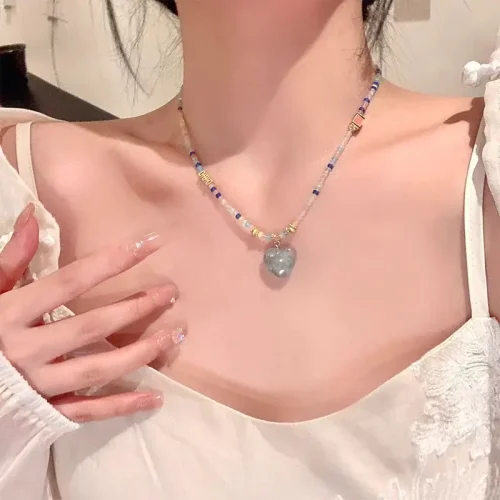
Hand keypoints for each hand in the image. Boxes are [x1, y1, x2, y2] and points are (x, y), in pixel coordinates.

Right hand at [0, 204, 183, 422]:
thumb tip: (33, 215)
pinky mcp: (44, 413)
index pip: (70, 282)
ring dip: (140, 352)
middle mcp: (27, 350)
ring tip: (174, 335)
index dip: (112, 261)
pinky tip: (155, 398)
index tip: (150, 243)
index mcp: (10, 315)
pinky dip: (122, 406)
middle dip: (135, 308)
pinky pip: (88, 411)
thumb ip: (11, 258)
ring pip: (97, 370)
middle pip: (92, 327)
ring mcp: (38, 386)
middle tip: (170, 293)